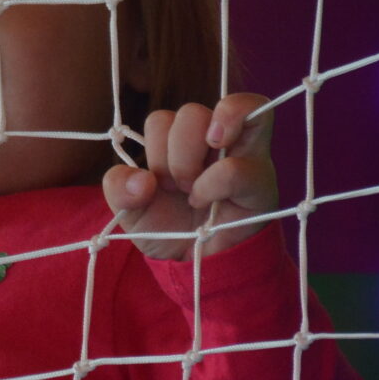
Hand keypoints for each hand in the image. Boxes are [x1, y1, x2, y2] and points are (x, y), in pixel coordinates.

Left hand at [103, 92, 277, 261]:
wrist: (199, 267)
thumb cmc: (170, 229)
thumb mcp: (132, 212)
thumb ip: (119, 189)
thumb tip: (141, 180)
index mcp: (182, 141)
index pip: (162, 119)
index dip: (153, 150)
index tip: (156, 183)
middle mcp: (215, 138)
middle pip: (191, 113)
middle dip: (173, 155)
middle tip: (178, 188)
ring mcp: (244, 152)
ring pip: (224, 116)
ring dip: (192, 160)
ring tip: (192, 190)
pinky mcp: (259, 179)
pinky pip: (234, 168)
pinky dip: (211, 186)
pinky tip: (205, 202)